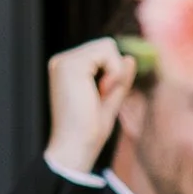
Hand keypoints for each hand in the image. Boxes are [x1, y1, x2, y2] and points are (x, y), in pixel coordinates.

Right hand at [45, 37, 133, 178]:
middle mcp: (62, 61)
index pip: (101, 53)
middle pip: (106, 45)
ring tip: (100, 94)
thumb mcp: (109, 101)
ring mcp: (64, 61)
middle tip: (102, 95)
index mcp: (67, 69)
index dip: (113, 72)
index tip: (102, 95)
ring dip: (115, 72)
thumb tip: (130, 58)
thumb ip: (119, 80)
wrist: (75, 148)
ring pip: (108, 46)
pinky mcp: (71, 64)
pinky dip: (114, 72)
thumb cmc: (90, 132)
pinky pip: (107, 51)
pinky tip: (102, 90)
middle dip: (115, 71)